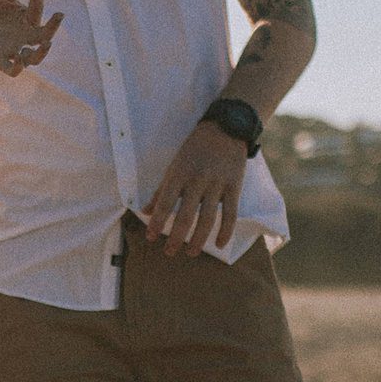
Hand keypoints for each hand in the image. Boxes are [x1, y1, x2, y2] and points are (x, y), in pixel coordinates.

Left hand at [0, 0, 62, 76]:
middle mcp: (24, 35)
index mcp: (27, 18)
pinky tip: (17, 59)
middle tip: (59, 16)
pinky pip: (13, 70)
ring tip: (46, 43)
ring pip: (34, 59)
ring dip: (41, 53)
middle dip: (53, 27)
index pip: (38, 10)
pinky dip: (17, 67)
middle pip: (45, 37)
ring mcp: (13, 48)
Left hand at [143, 122, 248, 255]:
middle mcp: (197, 180)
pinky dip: (226, 231)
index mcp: (179, 173)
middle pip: (185, 216)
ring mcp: (217, 184)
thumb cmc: (195, 149)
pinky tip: (219, 245)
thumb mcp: (174, 165)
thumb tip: (146, 212)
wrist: (225, 128)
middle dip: (176, 238)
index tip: (151, 238)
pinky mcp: (234, 186)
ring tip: (190, 253)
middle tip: (169, 252)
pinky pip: (230, 213)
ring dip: (198, 240)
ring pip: (207, 219)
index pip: (164, 204)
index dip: (157, 223)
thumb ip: (161, 190)